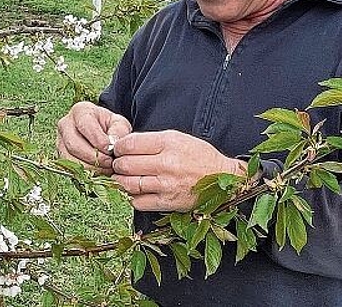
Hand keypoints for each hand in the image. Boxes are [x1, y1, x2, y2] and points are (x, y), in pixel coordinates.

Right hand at [56, 101, 131, 174]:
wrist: (102, 135)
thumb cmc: (110, 127)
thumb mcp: (119, 124)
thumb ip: (119, 131)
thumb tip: (113, 143)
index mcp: (80, 111)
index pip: (85, 125)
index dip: (98, 140)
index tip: (110, 149)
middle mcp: (65, 125)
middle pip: (74, 145)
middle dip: (94, 157)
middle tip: (110, 162)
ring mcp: (60, 142)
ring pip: (70, 159)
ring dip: (90, 167)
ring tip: (106, 168)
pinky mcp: (60, 157)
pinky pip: (69, 169)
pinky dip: (85, 174)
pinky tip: (99, 173)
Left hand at [111, 130, 245, 211]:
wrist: (224, 179)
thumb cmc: (199, 156)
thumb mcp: (178, 138)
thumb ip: (151, 140)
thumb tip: (125, 145)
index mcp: (168, 143)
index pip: (130, 144)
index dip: (118, 147)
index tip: (118, 149)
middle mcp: (166, 164)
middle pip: (125, 164)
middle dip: (117, 164)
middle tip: (119, 164)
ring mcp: (166, 185)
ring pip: (128, 184)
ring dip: (120, 181)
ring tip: (122, 177)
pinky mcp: (167, 202)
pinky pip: (138, 202)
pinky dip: (131, 197)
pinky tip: (135, 191)